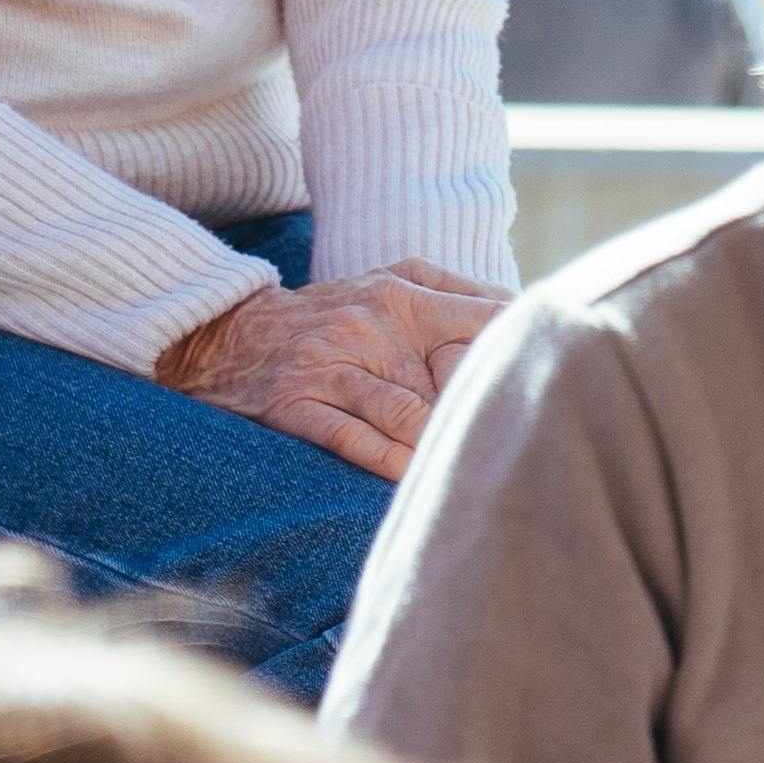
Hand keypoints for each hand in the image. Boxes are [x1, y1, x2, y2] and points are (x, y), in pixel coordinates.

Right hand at [152, 260, 509, 477]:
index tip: (540, 384)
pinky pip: (355, 440)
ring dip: (438, 445)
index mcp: (405, 292)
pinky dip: (390, 463)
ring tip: (461, 467)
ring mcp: (331, 364)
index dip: (518, 356)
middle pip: (456, 373)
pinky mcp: (295, 403)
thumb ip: (458, 298)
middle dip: (482, 409)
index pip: (488, 320)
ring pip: (409, 414)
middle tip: (508, 438)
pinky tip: (413, 477)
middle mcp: (371, 323)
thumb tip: (530, 324)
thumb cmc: (331, 318)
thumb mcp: (392, 285)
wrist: (222, 333)